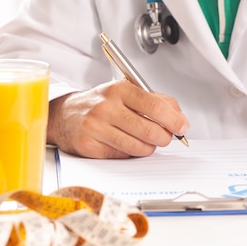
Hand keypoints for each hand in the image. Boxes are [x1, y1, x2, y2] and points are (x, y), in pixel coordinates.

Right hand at [47, 80, 188, 158]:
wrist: (64, 115)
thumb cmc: (99, 103)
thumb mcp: (125, 92)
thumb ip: (155, 100)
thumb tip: (179, 116)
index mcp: (119, 89)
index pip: (155, 106)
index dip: (174, 120)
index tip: (182, 127)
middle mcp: (106, 107)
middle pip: (150, 130)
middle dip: (164, 138)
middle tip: (165, 137)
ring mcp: (96, 127)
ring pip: (138, 147)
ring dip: (148, 148)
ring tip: (145, 141)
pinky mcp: (90, 146)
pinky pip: (122, 156)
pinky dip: (130, 153)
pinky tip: (125, 144)